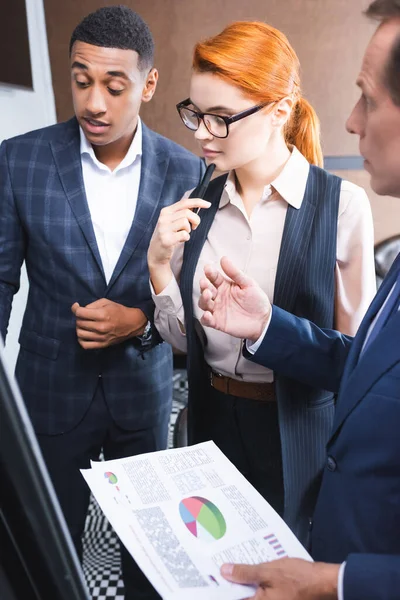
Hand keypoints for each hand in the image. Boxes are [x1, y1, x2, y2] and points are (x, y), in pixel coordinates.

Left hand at [71, 299, 146, 349]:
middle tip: (84, 315)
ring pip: (80, 333)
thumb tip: (78, 309)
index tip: (77, 307)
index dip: (76, 309)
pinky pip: (85, 345)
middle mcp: (100, 327)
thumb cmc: (119, 311)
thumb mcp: (106, 302)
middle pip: (79, 323)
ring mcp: (101, 337)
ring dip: (79, 328)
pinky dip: (81, 339)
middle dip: (79, 317)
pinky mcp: (102, 344)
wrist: (132, 324)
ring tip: (84, 324)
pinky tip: (84, 334)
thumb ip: (91, 305)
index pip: (80, 313)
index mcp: (102, 315)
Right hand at [148, 197, 210, 293]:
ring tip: (183, 234)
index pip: (184, 202)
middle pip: (187, 212)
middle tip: (194, 227)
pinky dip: (186, 238)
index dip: (198, 202)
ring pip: (185, 222)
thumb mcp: (171, 222)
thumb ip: (181, 213)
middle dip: (196, 220)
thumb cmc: (168, 236)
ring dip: (189, 230)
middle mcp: (163, 218)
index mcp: (166, 211)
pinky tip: (180, 240)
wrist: (155, 253)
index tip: (208, 205)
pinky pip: (184, 234)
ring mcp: (164, 229)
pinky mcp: (166, 239)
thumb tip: (196, 205)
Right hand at [198, 256, 271, 341]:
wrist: (264, 319)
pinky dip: (205, 318)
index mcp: (225, 286)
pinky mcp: (218, 322)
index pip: (214, 277)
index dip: (210, 273)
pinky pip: (207, 321)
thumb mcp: (248, 284)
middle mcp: (219, 297)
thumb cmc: (256, 301)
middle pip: (206, 290)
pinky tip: (207, 314)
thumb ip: (235, 273)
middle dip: (204, 285)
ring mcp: (217, 309)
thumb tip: (224, 259)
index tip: (208, 268)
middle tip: (205, 283)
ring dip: (203, 299)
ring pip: (203, 304)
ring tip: (207, 295)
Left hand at [220, 558, 338, 599]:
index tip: (211, 578)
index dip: (223, 589)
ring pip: (252, 595)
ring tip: (233, 566)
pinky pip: (261, 594)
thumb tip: (224, 571)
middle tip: (222, 567)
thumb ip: (245, 573)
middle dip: (233, 584)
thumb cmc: (297, 578)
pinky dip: (255, 584)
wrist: (323, 583)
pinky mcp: (278, 599)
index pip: (235, 599)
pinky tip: (252, 571)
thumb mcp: (268, 571)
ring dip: (244, 583)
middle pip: (242, 597)